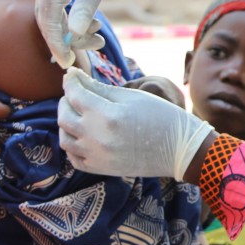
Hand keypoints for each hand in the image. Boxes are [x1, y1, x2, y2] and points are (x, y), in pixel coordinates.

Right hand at [34, 0, 158, 67]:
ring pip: (55, 13)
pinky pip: (61, 5)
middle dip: (67, 39)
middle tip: (90, 51)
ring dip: (74, 29)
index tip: (68, 63)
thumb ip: (85, 7)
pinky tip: (94, 25)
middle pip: (48, 18)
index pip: (46, 20)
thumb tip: (73, 34)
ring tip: (100, 37)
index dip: (56, 44)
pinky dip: (75, 18)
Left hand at [58, 68, 213, 178]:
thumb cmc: (161, 116)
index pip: (75, 94)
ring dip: (67, 123)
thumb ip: (101, 88)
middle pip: (64, 116)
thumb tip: (76, 79)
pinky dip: (73, 145)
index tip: (71, 75)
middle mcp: (97, 137)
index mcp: (107, 115)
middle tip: (75, 93)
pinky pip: (74, 158)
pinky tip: (83, 135)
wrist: (180, 149)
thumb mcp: (133, 96)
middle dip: (66, 100)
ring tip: (78, 114)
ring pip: (65, 138)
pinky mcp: (101, 169)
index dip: (70, 81)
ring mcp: (97, 156)